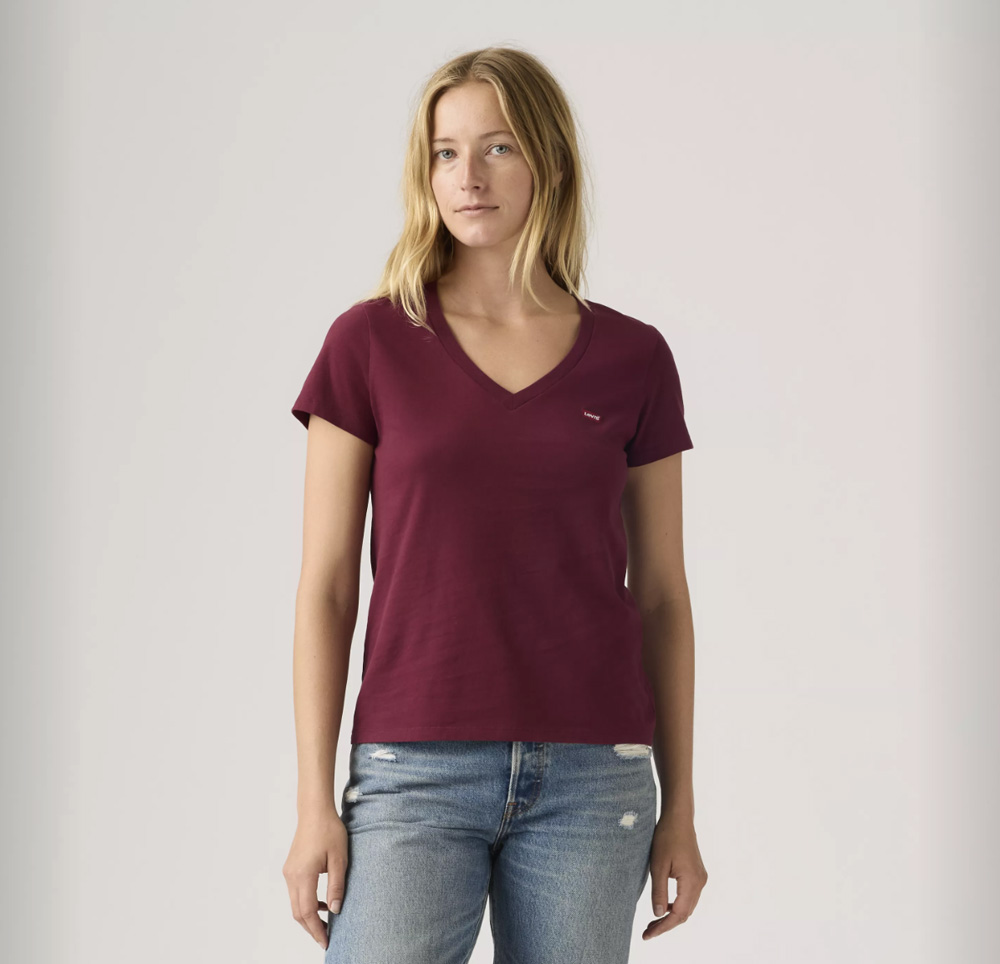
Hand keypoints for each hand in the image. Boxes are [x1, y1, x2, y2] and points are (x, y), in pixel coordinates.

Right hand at [282, 809, 348, 948]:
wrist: (315, 811)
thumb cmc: (330, 831)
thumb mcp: (339, 859)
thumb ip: (336, 886)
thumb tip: (335, 910)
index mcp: (303, 875)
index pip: (307, 912)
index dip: (316, 929)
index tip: (326, 941)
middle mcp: (292, 876)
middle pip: (298, 912)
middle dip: (311, 928)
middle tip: (326, 938)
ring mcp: (289, 872)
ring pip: (295, 904)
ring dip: (309, 916)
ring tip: (326, 923)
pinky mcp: (290, 868)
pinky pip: (296, 893)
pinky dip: (306, 903)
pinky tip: (322, 903)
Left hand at [641, 813, 707, 940]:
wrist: (678, 818)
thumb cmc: (666, 837)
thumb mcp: (658, 865)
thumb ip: (659, 891)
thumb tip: (658, 915)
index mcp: (691, 882)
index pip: (678, 914)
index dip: (663, 927)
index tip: (648, 935)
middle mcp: (700, 883)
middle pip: (684, 913)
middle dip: (666, 924)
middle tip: (648, 931)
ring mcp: (700, 878)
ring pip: (687, 906)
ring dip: (671, 915)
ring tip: (653, 922)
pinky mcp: (697, 873)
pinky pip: (688, 896)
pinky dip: (676, 905)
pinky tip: (664, 905)